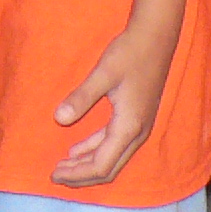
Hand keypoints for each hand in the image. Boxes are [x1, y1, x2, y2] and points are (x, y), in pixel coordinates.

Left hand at [50, 20, 174, 185]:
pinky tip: (78, 149)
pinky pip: (115, 145)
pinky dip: (95, 150)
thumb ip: (81, 97)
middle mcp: (137, 134)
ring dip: (87, 164)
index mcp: (129, 127)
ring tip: (64, 166)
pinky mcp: (137, 118)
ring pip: (112, 159)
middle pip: (108, 169)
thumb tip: (58, 119)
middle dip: (81, 175)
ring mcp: (140, 127)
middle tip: (55, 174)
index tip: (54, 172)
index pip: (101, 165)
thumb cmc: (130, 52)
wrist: (156, 36)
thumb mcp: (103, 73)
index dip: (77, 173)